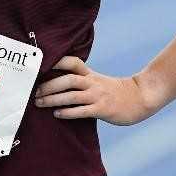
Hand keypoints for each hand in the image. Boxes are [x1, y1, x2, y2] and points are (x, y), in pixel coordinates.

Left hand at [33, 56, 155, 125]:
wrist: (140, 98)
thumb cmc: (114, 91)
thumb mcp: (98, 81)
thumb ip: (81, 80)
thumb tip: (56, 85)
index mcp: (90, 74)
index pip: (72, 62)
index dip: (57, 61)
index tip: (41, 64)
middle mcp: (92, 83)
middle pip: (68, 80)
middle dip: (49, 85)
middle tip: (35, 92)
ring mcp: (97, 96)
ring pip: (72, 96)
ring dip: (53, 99)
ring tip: (39, 103)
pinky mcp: (102, 109)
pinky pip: (82, 111)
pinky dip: (68, 112)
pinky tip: (57, 114)